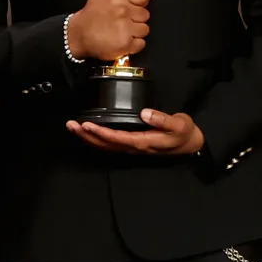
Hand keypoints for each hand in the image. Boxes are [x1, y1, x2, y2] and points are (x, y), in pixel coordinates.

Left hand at [66, 108, 205, 155]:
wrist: (190, 144)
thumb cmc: (184, 133)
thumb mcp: (179, 125)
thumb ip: (163, 120)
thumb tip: (144, 113)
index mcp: (143, 142)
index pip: (117, 138)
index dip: (101, 132)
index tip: (87, 125)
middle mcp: (134, 148)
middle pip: (105, 144)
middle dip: (87, 136)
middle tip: (71, 125)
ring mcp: (131, 148)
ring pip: (105, 146)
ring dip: (87, 138)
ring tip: (73, 127)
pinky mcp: (131, 145)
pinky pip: (109, 144)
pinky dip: (95, 139)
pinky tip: (86, 133)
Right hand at [67, 0, 151, 62]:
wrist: (77, 36)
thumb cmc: (89, 17)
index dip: (141, 3)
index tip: (135, 8)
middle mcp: (123, 11)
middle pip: (145, 15)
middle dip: (137, 19)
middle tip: (125, 23)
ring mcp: (125, 28)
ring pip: (144, 30)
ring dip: (136, 33)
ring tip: (124, 33)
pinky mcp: (125, 44)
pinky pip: (141, 44)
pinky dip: (134, 45)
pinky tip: (124, 42)